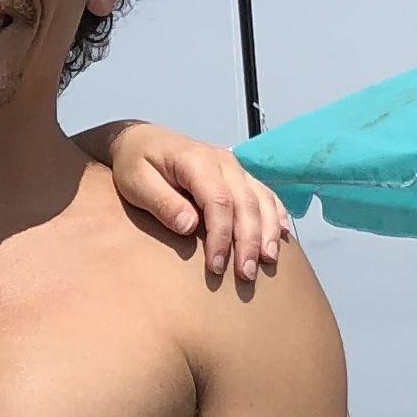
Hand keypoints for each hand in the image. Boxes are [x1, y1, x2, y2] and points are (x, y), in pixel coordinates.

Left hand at [107, 124, 292, 292]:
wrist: (141, 139)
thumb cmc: (135, 164)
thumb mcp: (136, 183)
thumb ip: (162, 202)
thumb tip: (190, 226)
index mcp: (196, 161)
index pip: (218, 201)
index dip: (221, 236)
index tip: (215, 267)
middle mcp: (223, 161)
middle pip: (246, 204)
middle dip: (248, 242)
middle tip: (245, 276)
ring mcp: (235, 167)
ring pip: (261, 199)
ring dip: (268, 232)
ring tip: (267, 262)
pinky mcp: (239, 176)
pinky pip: (265, 194)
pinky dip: (276, 215)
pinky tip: (281, 237)